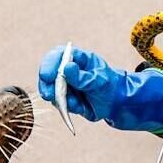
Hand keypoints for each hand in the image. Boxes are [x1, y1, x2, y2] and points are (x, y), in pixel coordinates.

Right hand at [36, 45, 162, 132]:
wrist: (116, 103)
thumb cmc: (110, 86)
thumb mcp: (99, 80)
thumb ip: (83, 77)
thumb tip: (67, 67)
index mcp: (77, 59)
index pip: (58, 55)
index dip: (49, 64)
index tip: (47, 75)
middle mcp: (68, 70)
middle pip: (48, 73)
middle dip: (47, 84)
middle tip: (48, 94)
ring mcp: (65, 84)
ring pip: (51, 90)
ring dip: (59, 98)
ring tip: (76, 103)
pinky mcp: (65, 98)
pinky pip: (59, 103)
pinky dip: (67, 107)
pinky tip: (80, 107)